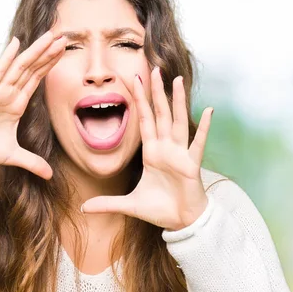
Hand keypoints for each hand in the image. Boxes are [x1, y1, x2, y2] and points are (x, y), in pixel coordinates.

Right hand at [0, 31, 66, 178]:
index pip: (36, 79)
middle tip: (63, 36)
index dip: (49, 65)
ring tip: (50, 36)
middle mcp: (9, 92)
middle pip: (32, 68)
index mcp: (17, 103)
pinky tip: (17, 43)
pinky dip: (7, 57)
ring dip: (35, 51)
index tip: (63, 51)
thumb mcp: (13, 156)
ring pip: (20, 66)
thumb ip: (33, 162)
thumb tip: (50, 175)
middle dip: (47, 53)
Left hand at [81, 67, 213, 230]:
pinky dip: (204, 127)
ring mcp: (180, 154)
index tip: (134, 79)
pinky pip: (198, 143)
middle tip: (154, 69)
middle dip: (156, 92)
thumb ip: (107, 204)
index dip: (139, 100)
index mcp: (152, 153)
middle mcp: (166, 148)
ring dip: (177, 101)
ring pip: (178, 121)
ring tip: (177, 80)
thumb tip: (83, 209)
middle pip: (160, 114)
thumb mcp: (129, 205)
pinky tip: (208, 109)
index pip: (144, 120)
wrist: (181, 222)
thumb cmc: (160, 210)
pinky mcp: (191, 164)